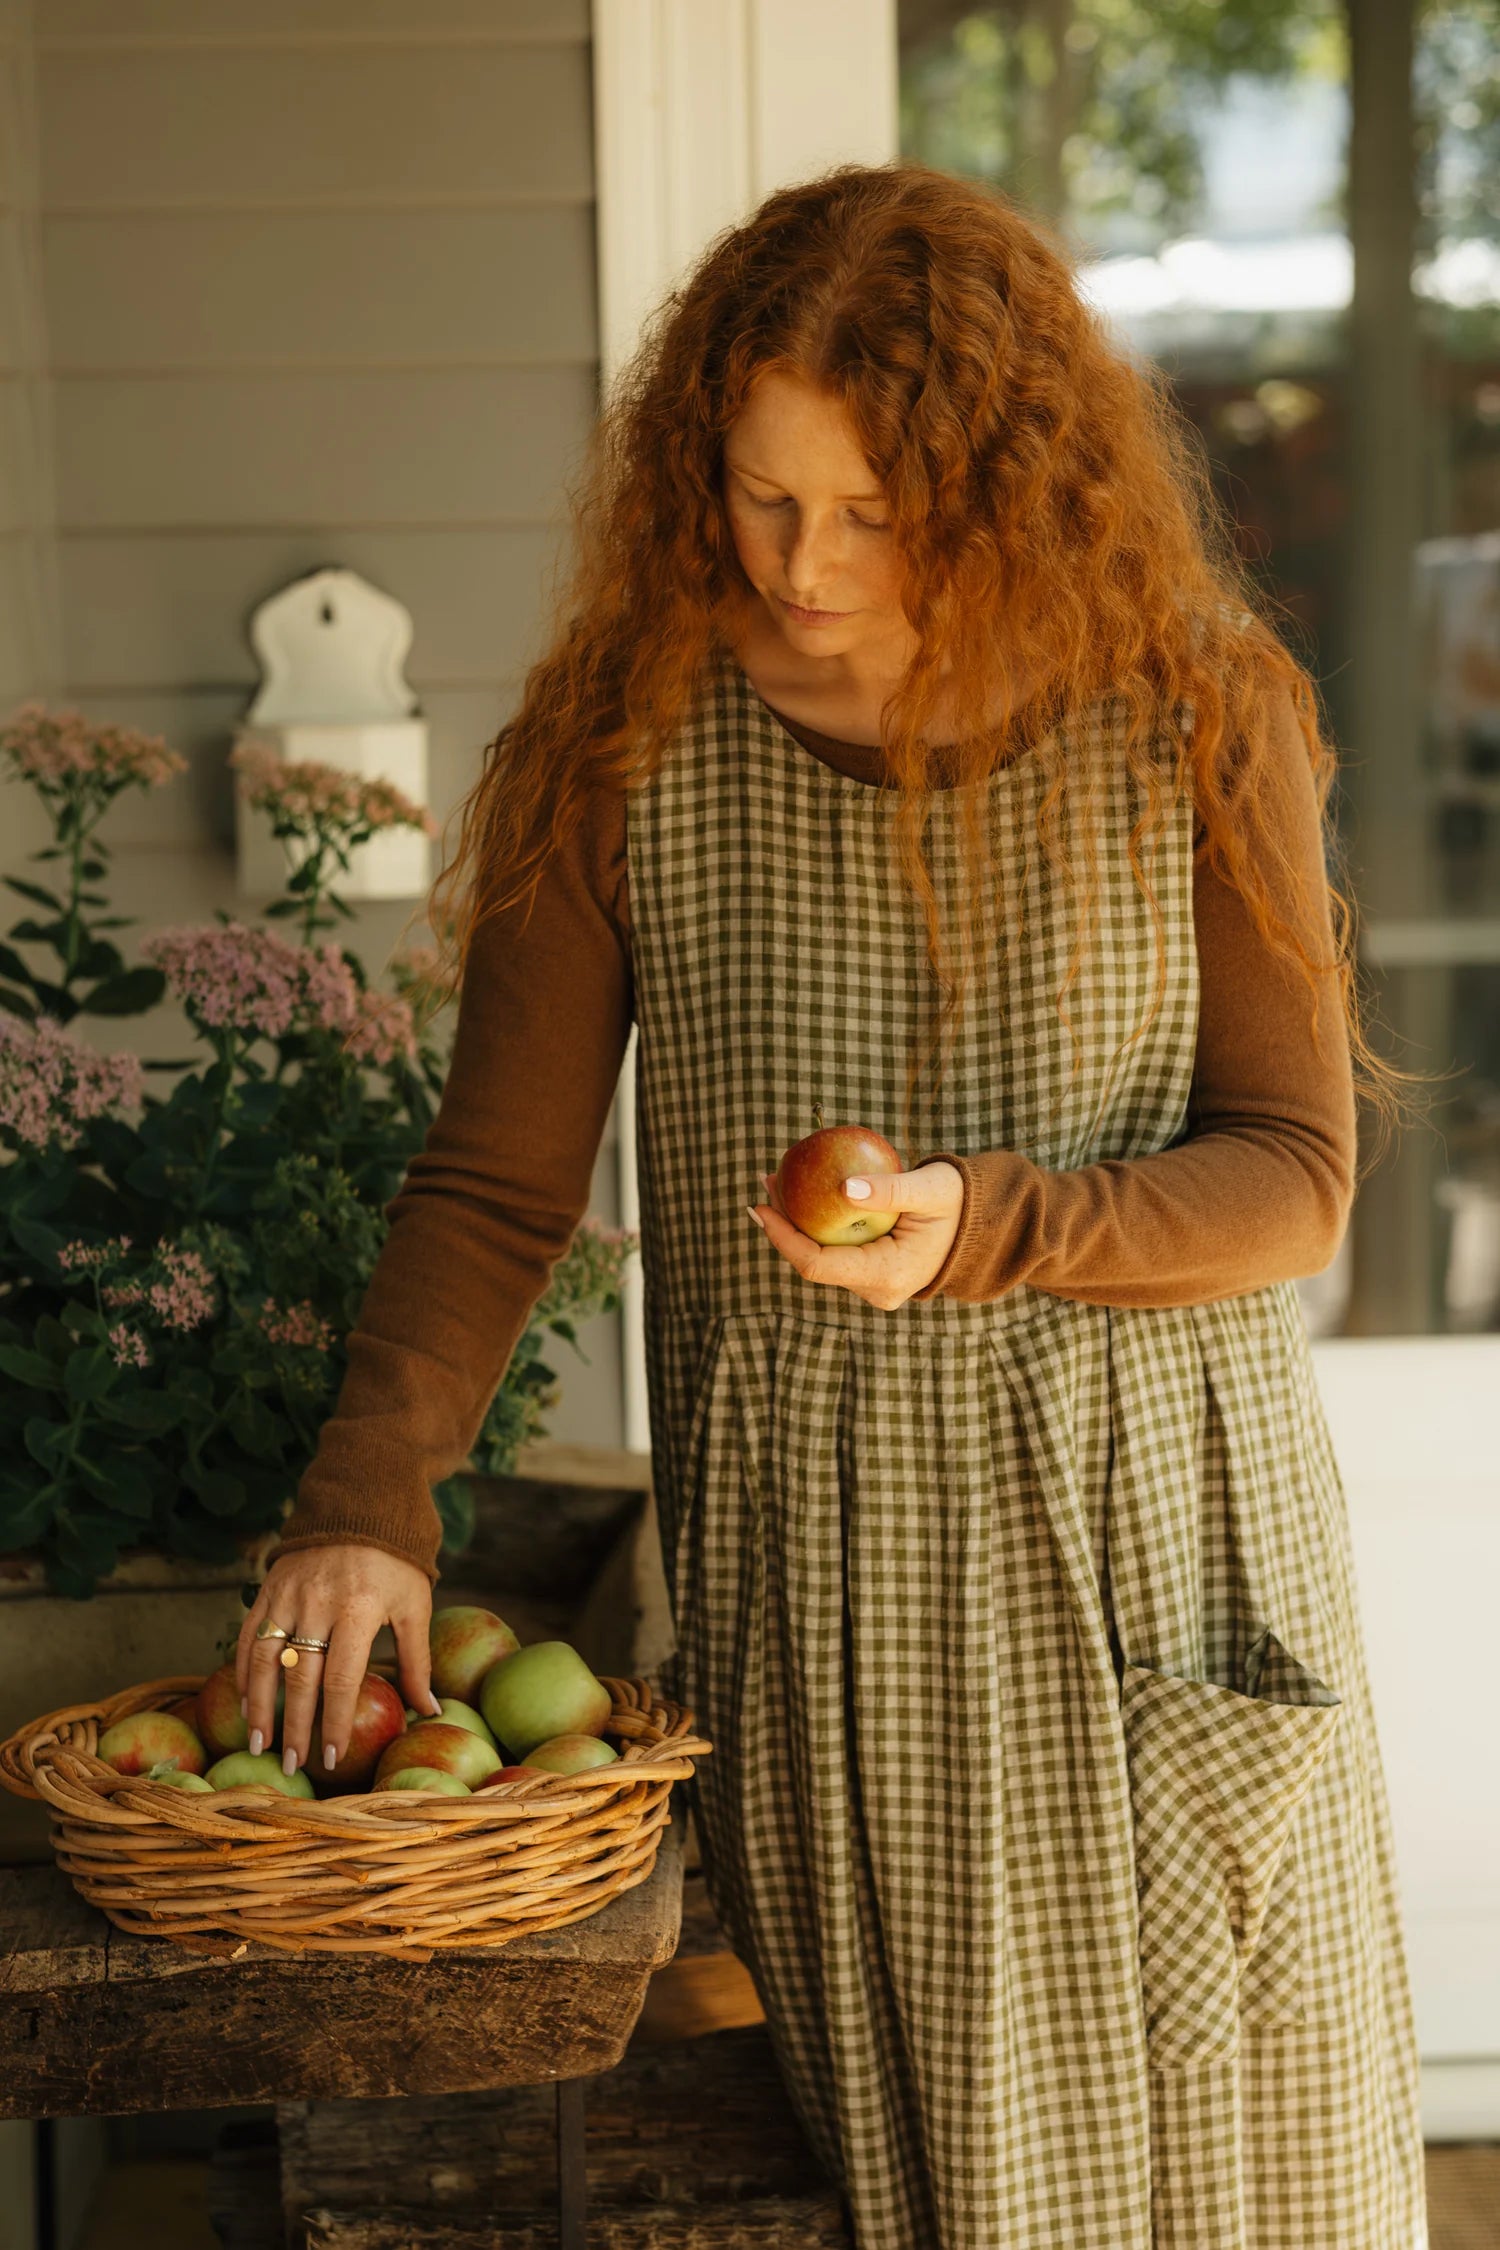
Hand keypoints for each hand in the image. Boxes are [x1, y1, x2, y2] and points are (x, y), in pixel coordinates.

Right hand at [236, 1545, 441, 1781]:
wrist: (361, 1503)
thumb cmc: (396, 1562)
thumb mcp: (415, 1606)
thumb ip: (417, 1660)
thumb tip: (431, 1711)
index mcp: (359, 1609)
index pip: (341, 1679)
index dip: (334, 1722)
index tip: (332, 1757)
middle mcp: (319, 1603)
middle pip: (300, 1676)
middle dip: (294, 1726)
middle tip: (291, 1764)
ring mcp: (289, 1594)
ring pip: (264, 1658)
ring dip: (259, 1705)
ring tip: (259, 1742)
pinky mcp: (269, 1586)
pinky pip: (249, 1635)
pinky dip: (243, 1671)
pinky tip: (245, 1701)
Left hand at [748, 1160, 964, 1309]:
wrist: (983, 1224)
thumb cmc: (961, 1202)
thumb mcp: (931, 1188)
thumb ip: (890, 1189)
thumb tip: (843, 1188)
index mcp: (888, 1275)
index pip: (818, 1264)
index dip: (784, 1237)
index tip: (761, 1206)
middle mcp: (877, 1289)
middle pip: (813, 1261)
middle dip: (784, 1223)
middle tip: (767, 1181)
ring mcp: (874, 1285)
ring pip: (821, 1256)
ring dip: (797, 1221)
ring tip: (777, 1181)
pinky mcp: (872, 1274)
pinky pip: (834, 1250)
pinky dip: (816, 1223)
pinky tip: (799, 1192)